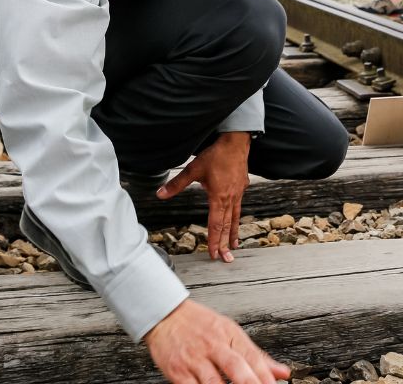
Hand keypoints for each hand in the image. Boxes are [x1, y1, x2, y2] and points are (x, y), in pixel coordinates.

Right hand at [145, 300, 289, 383]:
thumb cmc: (199, 324)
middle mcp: (213, 346)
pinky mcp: (178, 372)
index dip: (265, 375)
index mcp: (229, 334)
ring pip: (213, 382)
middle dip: (250, 383)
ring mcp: (194, 359)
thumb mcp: (230, 332)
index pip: (252, 357)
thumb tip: (282, 372)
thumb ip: (256, 355)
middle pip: (235, 367)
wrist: (165, 315)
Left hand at [158, 131, 249, 261]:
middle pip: (227, 226)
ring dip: (234, 234)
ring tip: (235, 247)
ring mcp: (238, 194)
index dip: (214, 240)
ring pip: (235, 218)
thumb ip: (176, 184)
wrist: (236, 143)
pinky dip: (238, 218)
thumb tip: (160, 194)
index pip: (215, 224)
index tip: (214, 254)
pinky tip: (237, 222)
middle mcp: (230, 199)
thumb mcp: (193, 169)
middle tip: (226, 260)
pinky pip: (239, 207)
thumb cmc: (215, 155)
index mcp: (218, 197)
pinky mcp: (242, 188)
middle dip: (225, 244)